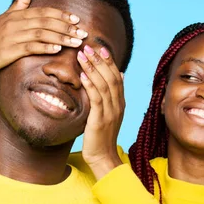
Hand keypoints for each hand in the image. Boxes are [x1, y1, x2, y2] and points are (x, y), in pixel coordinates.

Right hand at [0, 0, 87, 99]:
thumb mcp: (6, 17)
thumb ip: (20, 3)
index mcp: (18, 14)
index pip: (44, 12)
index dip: (61, 15)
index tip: (77, 20)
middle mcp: (16, 23)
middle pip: (45, 22)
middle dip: (66, 27)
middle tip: (83, 33)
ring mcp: (12, 36)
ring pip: (41, 34)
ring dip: (61, 38)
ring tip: (76, 42)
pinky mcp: (9, 50)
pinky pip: (30, 47)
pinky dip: (44, 47)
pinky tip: (57, 50)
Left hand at [77, 45, 124, 179]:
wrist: (103, 158)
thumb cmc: (101, 138)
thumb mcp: (109, 114)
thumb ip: (112, 96)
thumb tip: (120, 75)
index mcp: (120, 103)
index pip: (117, 76)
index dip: (109, 61)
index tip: (100, 48)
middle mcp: (118, 105)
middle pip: (111, 77)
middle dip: (100, 60)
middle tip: (89, 45)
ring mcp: (111, 112)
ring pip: (104, 84)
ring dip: (93, 67)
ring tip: (83, 54)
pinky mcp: (100, 119)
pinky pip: (97, 98)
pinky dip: (90, 84)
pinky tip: (83, 74)